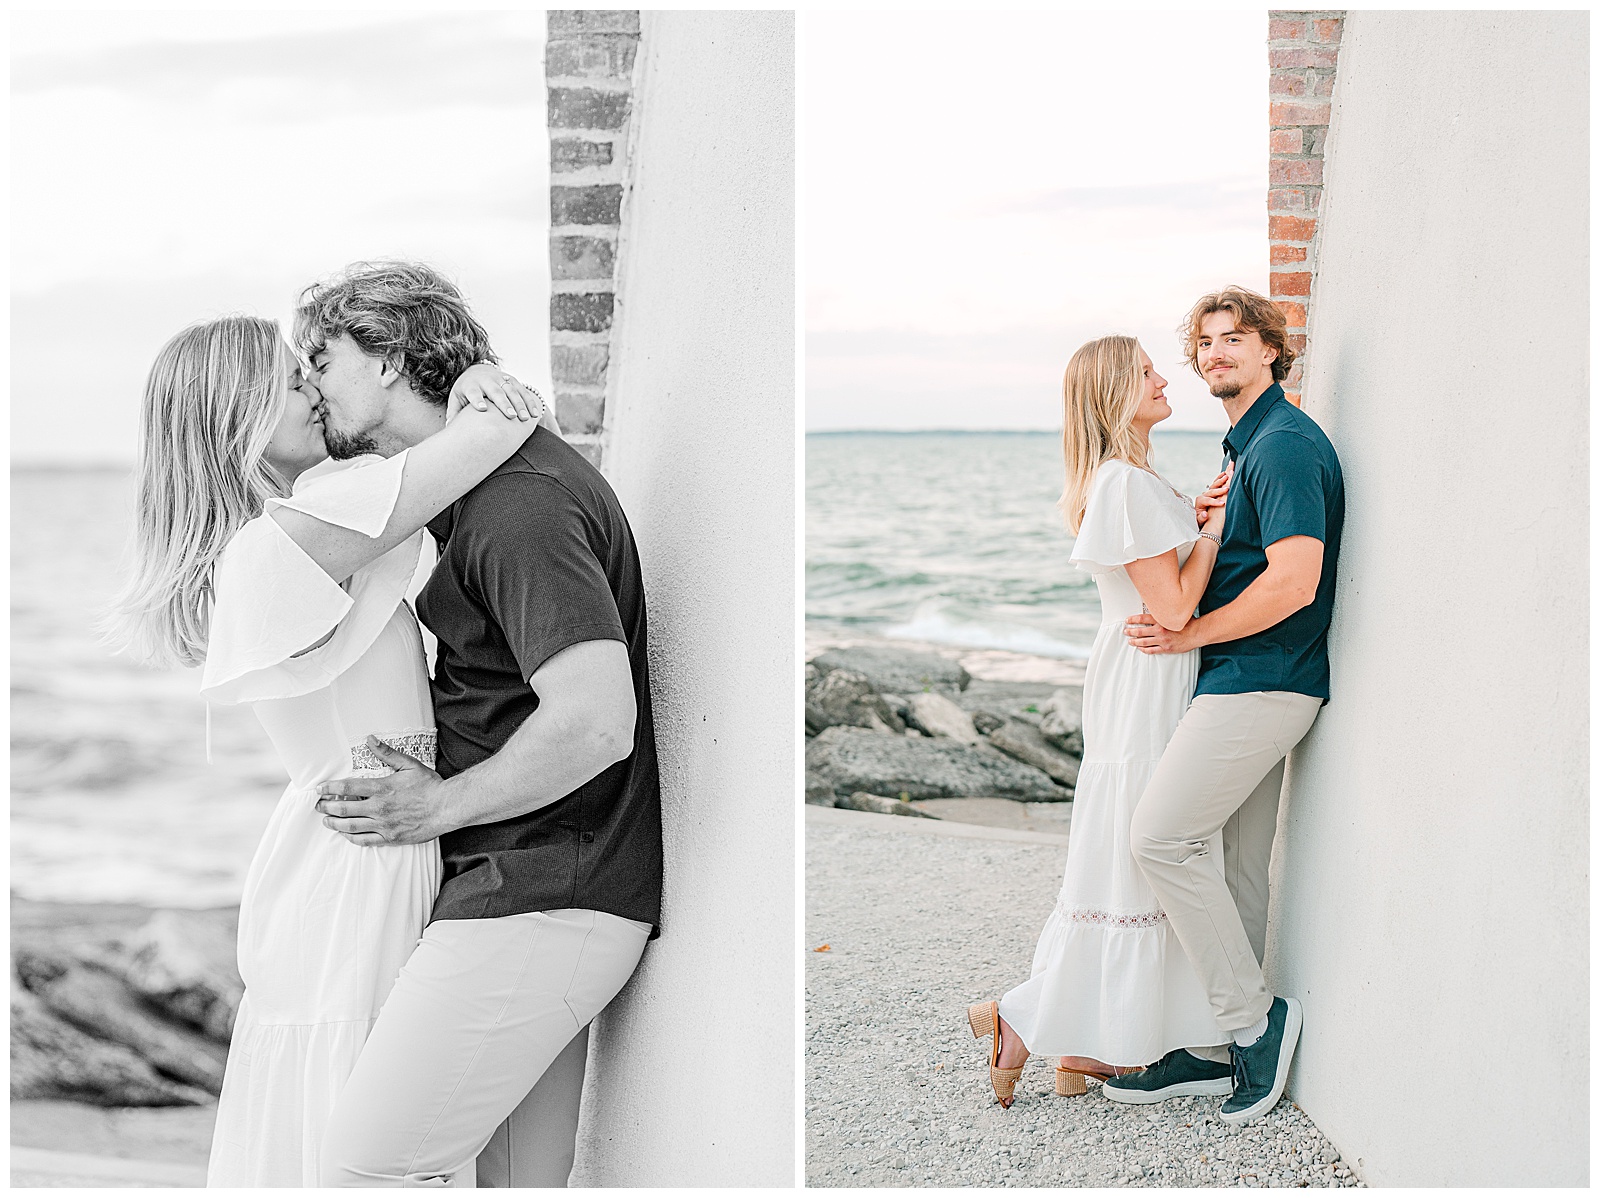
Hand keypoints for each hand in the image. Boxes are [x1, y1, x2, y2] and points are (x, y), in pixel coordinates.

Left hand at [314, 737, 448, 846]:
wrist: (446, 807)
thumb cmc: (430, 786)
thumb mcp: (409, 765)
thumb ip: (387, 753)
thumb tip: (370, 739)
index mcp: (381, 788)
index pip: (347, 788)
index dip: (330, 788)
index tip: (320, 789)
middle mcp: (379, 808)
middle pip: (343, 809)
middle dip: (326, 807)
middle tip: (318, 805)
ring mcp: (383, 824)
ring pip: (350, 826)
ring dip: (334, 823)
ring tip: (326, 820)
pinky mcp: (390, 837)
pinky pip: (365, 840)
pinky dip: (351, 837)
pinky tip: (345, 834)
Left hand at [448, 363, 543, 422]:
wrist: (475, 371)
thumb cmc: (465, 391)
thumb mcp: (456, 398)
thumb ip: (454, 413)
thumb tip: (449, 429)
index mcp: (471, 385)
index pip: (473, 392)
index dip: (477, 399)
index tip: (482, 409)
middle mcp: (487, 380)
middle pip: (496, 391)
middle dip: (504, 403)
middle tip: (511, 416)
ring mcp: (501, 379)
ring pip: (512, 390)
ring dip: (520, 404)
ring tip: (525, 418)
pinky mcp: (512, 380)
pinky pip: (523, 391)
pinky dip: (530, 402)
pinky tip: (535, 414)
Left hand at [1124, 613, 1195, 654]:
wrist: (1197, 633)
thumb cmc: (1188, 623)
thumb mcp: (1174, 614)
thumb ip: (1164, 613)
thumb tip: (1156, 608)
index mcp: (1161, 620)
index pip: (1142, 619)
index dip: (1133, 620)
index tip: (1128, 620)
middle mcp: (1160, 630)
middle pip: (1140, 631)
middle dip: (1131, 631)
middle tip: (1126, 631)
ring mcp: (1162, 640)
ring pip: (1144, 642)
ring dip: (1135, 641)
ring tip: (1130, 641)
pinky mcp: (1166, 648)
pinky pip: (1151, 650)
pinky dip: (1144, 649)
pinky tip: (1140, 648)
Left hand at [1195, 462, 1232, 532]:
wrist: (1199, 516)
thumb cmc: (1200, 519)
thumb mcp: (1199, 521)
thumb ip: (1201, 518)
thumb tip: (1205, 514)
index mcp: (1200, 502)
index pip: (1208, 501)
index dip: (1215, 502)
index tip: (1222, 503)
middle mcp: (1203, 495)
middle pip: (1211, 491)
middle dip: (1219, 490)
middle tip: (1227, 488)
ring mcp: (1208, 492)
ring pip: (1214, 485)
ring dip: (1221, 480)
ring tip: (1227, 476)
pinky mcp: (1212, 491)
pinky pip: (1216, 483)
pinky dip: (1220, 478)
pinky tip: (1225, 473)